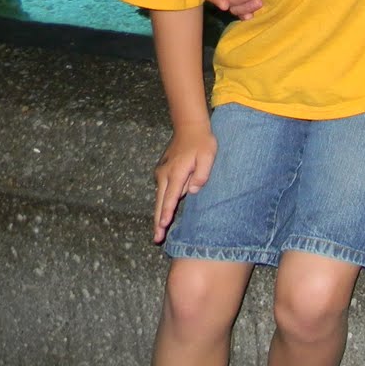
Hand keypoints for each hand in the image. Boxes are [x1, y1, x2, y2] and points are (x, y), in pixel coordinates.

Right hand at [153, 124, 215, 243]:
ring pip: (159, 197)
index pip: (170, 197)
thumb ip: (202, 173)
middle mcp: (164, 174)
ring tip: (159, 231)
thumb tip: (193, 191)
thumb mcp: (208, 156)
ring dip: (159, 213)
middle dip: (158, 221)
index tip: (162, 226)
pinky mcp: (161, 171)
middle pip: (160, 202)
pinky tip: (163, 213)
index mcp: (176, 172)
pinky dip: (161, 202)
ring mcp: (161, 172)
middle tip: (156, 238)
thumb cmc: (202, 142)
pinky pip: (162, 190)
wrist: (189, 127)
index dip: (166, 213)